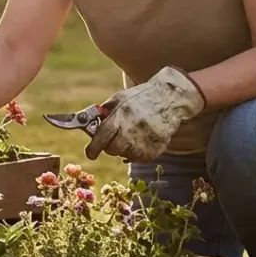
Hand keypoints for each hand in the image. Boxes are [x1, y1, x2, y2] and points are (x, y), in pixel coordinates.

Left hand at [85, 67, 205, 161]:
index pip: (102, 138)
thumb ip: (102, 114)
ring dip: (124, 148)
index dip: (93, 148)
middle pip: (112, 150)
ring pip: (125, 155)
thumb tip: (86, 126)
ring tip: (130, 134)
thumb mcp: (118, 99)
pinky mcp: (156, 149)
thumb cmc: (139, 98)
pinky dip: (136, 152)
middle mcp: (133, 130)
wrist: (169, 99)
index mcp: (121, 115)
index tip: (90, 153)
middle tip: (113, 138)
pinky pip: (139, 158)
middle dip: (109, 146)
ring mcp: (146, 141)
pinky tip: (140, 139)